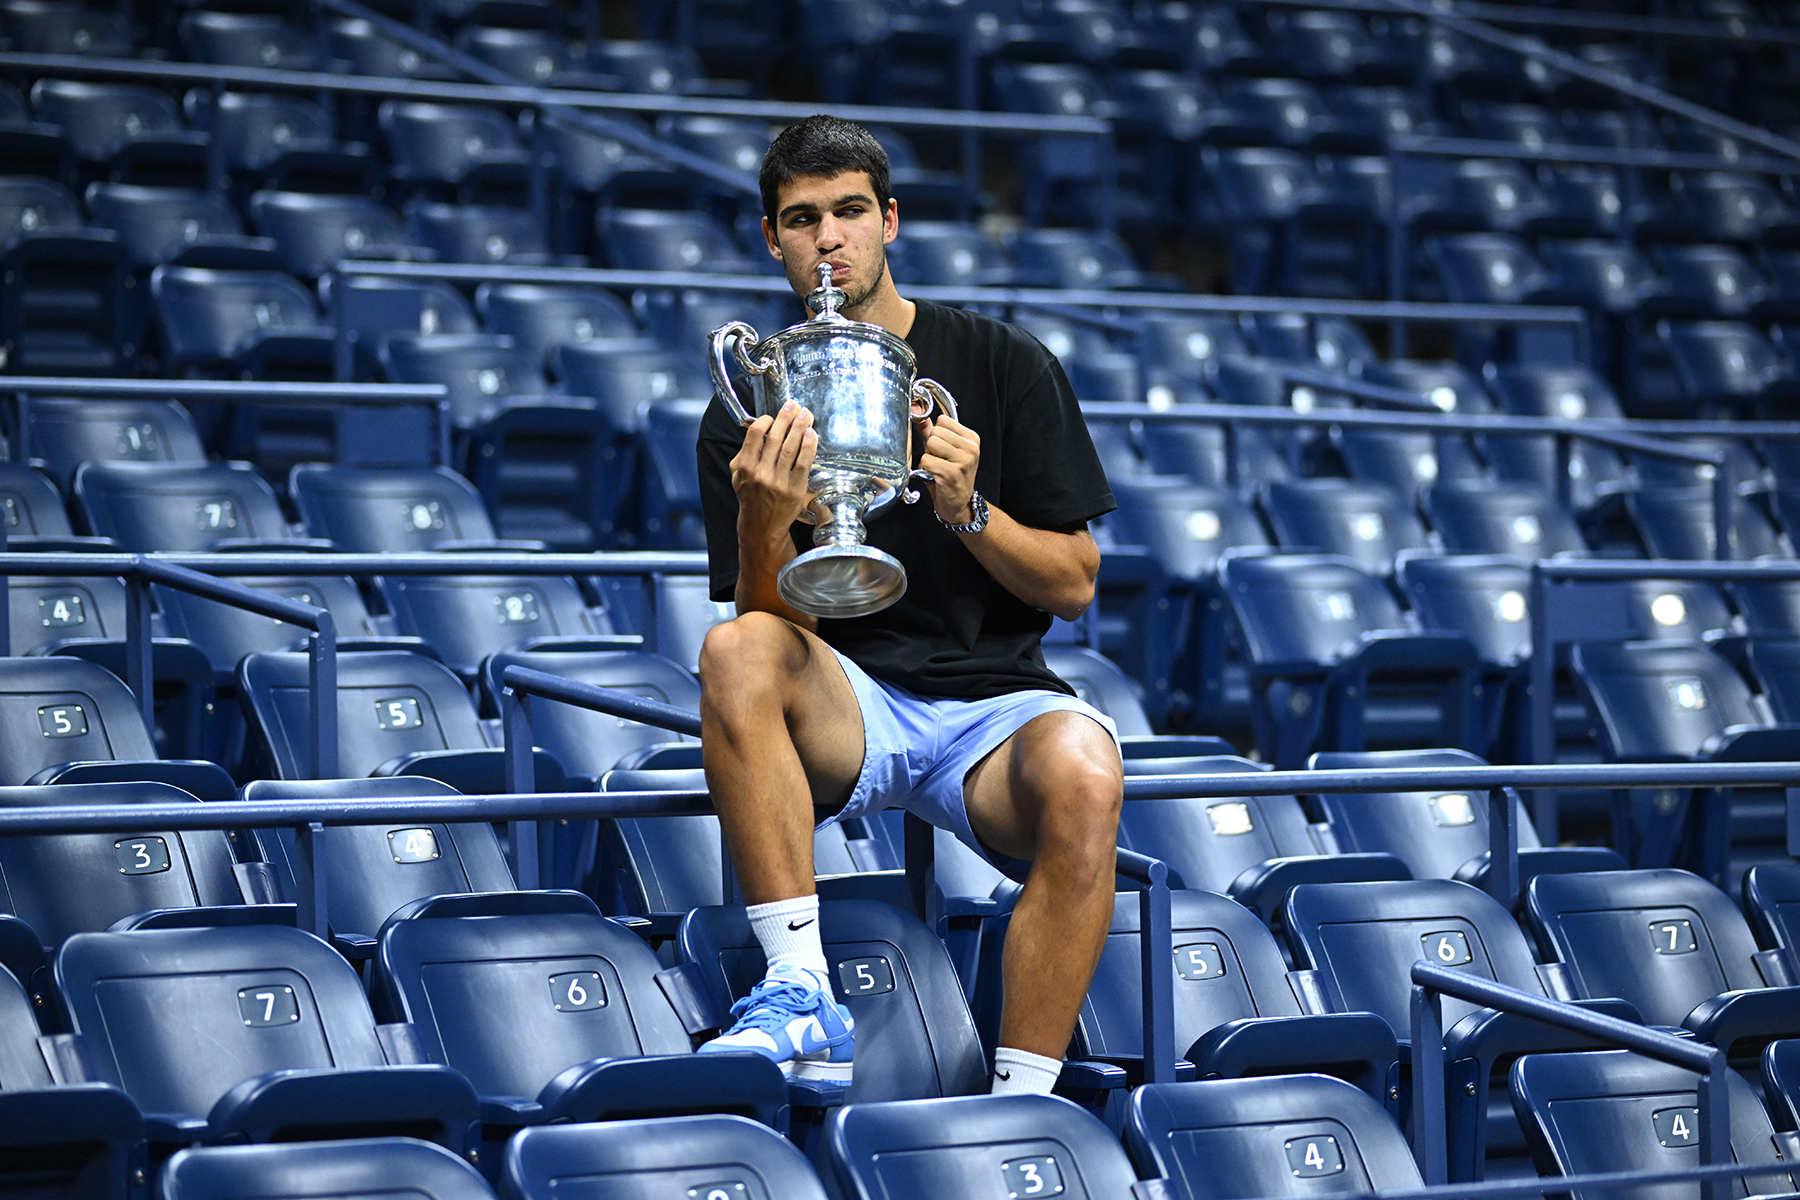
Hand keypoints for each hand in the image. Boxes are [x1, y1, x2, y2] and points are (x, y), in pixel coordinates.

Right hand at [731, 401, 817, 539]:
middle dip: (786, 418)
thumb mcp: (738, 475)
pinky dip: (808, 447)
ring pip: (790, 447)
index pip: (754, 435)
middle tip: (794, 406)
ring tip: (806, 415)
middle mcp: (760, 473)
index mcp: (745, 466)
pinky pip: (803, 463)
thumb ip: (745, 452)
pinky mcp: (794, 490)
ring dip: (800, 427)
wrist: (761, 526)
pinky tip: (812, 434)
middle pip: (775, 437)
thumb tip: (756, 429)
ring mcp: (778, 482)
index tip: (773, 415)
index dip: (766, 420)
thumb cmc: (751, 497)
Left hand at [917, 412, 979, 524]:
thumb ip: (929, 430)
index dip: (936, 435)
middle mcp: (971, 448)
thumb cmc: (950, 476)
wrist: (959, 504)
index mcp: (971, 438)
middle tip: (941, 462)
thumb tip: (917, 410)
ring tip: (938, 468)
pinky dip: (926, 469)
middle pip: (935, 432)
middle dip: (931, 447)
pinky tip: (935, 476)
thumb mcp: (943, 450)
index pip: (942, 420)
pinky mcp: (952, 473)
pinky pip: (927, 460)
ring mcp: (963, 460)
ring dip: (928, 458)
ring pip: (930, 445)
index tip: (944, 450)